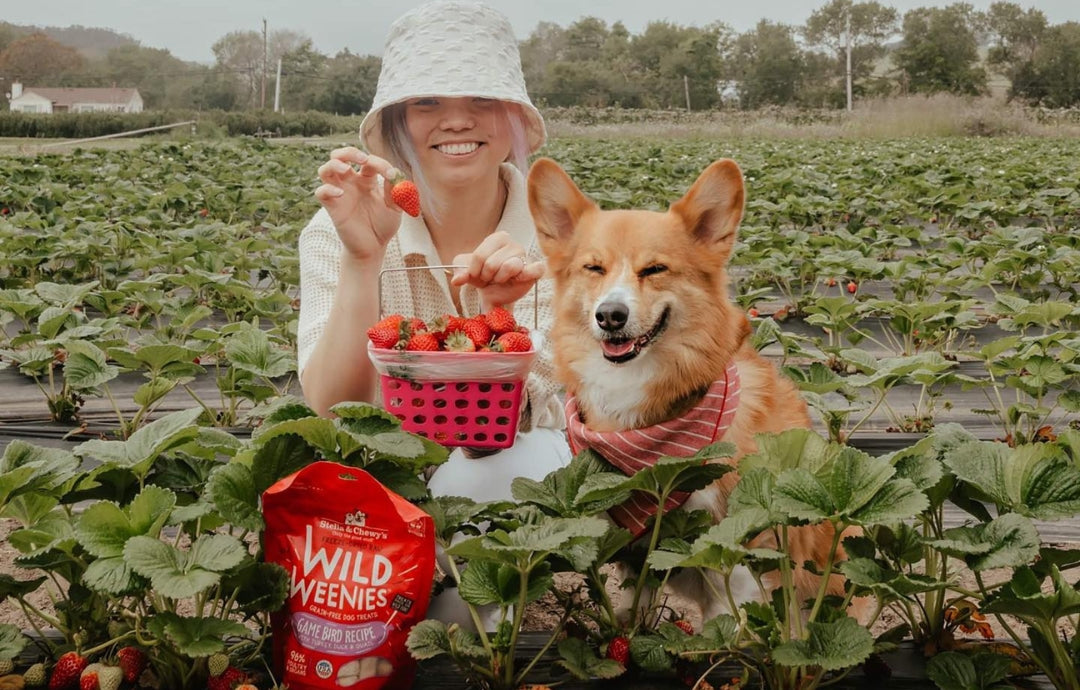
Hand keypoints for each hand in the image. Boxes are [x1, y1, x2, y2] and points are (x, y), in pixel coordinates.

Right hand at [314, 147, 401, 261]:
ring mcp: (339, 193)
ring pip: (325, 169)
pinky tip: (341, 194)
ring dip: (333, 164)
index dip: (379, 163)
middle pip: (340, 156)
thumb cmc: (383, 225)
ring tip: (346, 169)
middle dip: (349, 152)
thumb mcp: (395, 207)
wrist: (374, 247)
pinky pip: (321, 192)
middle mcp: (350, 183)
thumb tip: (394, 173)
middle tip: (362, 159)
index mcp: (366, 180)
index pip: (368, 162)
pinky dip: (328, 189)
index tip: (390, 174)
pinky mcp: (332, 207)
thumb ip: (395, 190)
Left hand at [450, 231, 544, 307]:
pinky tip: (517, 279)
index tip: (477, 274)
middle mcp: (513, 244)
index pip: (479, 255)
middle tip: (490, 278)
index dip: (474, 270)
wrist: (495, 292)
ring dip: (500, 279)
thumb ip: (459, 271)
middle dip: (487, 276)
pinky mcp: (535, 269)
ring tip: (500, 279)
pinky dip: (524, 276)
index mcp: (497, 238)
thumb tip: (457, 280)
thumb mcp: (466, 271)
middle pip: (492, 263)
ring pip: (509, 267)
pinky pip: (534, 269)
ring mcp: (525, 256)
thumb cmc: (483, 276)